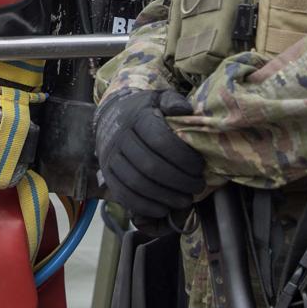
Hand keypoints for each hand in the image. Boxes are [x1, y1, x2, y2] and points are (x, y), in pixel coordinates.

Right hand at [95, 89, 205, 218]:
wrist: (110, 117)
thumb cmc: (143, 111)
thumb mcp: (159, 98)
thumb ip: (174, 102)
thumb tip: (186, 110)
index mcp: (136, 119)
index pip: (160, 141)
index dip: (183, 158)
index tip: (200, 167)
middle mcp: (119, 139)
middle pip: (150, 166)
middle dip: (179, 181)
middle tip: (197, 187)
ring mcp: (110, 158)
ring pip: (137, 183)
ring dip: (164, 196)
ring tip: (185, 200)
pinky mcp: (107, 175)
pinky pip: (124, 195)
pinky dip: (145, 206)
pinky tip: (163, 209)